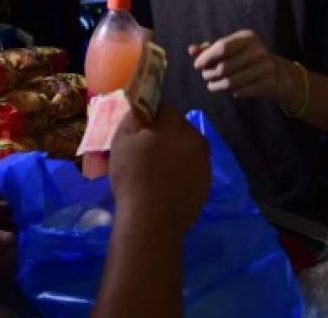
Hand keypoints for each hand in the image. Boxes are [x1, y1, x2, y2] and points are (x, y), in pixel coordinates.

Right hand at [109, 104, 209, 234]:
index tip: (136, 132)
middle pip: (177, 129)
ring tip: (154, 172)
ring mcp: (204, 163)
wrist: (151, 220)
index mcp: (176, 124)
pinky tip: (165, 186)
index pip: (161, 108)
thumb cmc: (133, 176)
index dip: (147, 118)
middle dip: (163, 135)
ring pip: (185, 150)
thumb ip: (131, 119)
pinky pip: (191, 169)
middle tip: (143, 152)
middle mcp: (197, 138)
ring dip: (173, 154)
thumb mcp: (121, 141)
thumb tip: (139, 111)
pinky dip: (180, 173)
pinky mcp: (206, 184)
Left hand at [189, 30, 285, 99]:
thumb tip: (191, 50)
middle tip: (206, 77)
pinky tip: (231, 89)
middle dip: (209, 74)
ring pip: (230, 82)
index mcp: (247, 37)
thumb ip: (208, 48)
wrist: (275, 72)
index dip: (206, 57)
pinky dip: (231, 92)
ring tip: (212, 85)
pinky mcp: (268, 83)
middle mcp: (258, 50)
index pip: (222, 47)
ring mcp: (265, 67)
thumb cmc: (243, 57)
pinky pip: (240, 91)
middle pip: (224, 68)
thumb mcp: (229, 48)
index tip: (197, 65)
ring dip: (216, 86)